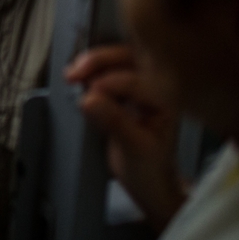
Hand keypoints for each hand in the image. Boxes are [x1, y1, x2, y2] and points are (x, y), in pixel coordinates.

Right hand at [65, 45, 186, 231]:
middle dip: (98, 62)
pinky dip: (90, 71)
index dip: (108, 85)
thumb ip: (115, 122)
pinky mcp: (126, 88)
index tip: (86, 98)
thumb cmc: (149, 168)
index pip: (135, 80)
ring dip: (91, 64)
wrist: (149, 182)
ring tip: (71, 76)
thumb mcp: (134, 149)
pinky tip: (76, 78)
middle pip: (127, 57)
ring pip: (116, 59)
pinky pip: (108, 70)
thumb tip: (88, 98)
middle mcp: (157, 84)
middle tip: (73, 74)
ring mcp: (141, 84)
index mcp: (166, 97)